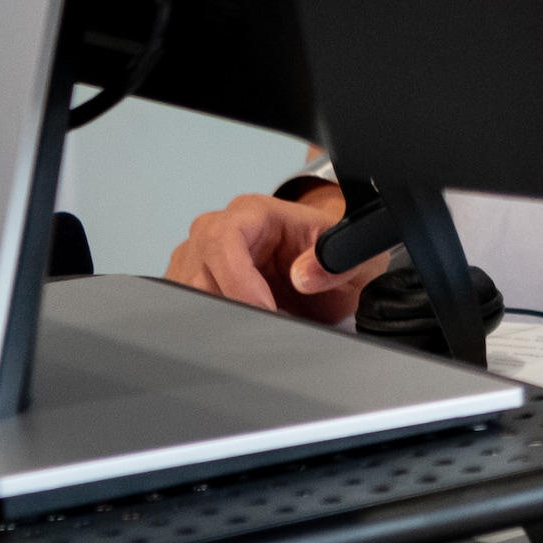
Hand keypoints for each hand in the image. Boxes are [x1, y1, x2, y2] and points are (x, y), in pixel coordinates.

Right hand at [166, 182, 367, 323]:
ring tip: (261, 327)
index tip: (264, 310)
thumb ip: (337, 264)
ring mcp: (202, 256)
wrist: (326, 269)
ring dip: (222, 318)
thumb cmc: (333, 255)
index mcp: (255, 212)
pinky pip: (186, 306)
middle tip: (268, 327)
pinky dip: (210, 325)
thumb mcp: (356, 259)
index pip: (222, 238)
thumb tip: (304, 275)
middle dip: (231, 307)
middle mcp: (221, 229)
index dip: (237, 279)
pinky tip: (240, 329)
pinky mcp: (195, 282)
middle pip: (198, 271)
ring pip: (187, 294)